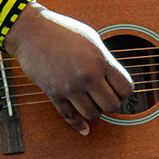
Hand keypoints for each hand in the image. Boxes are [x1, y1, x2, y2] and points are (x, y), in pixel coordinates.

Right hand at [4, 1, 134, 134]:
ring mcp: (70, 87)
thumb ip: (104, 60)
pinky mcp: (54, 94)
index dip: (125, 92)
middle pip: (112, 106)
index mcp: (100, 59)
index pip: (126, 88)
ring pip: (93, 114)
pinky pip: (71, 117)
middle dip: (112, 104)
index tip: (119, 90)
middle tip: (106, 97)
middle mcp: (87, 75)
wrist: (32, 32)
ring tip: (92, 102)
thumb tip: (115, 80)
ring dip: (95, 111)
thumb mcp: (91, 39)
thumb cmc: (62, 31)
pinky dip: (79, 125)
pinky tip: (84, 128)